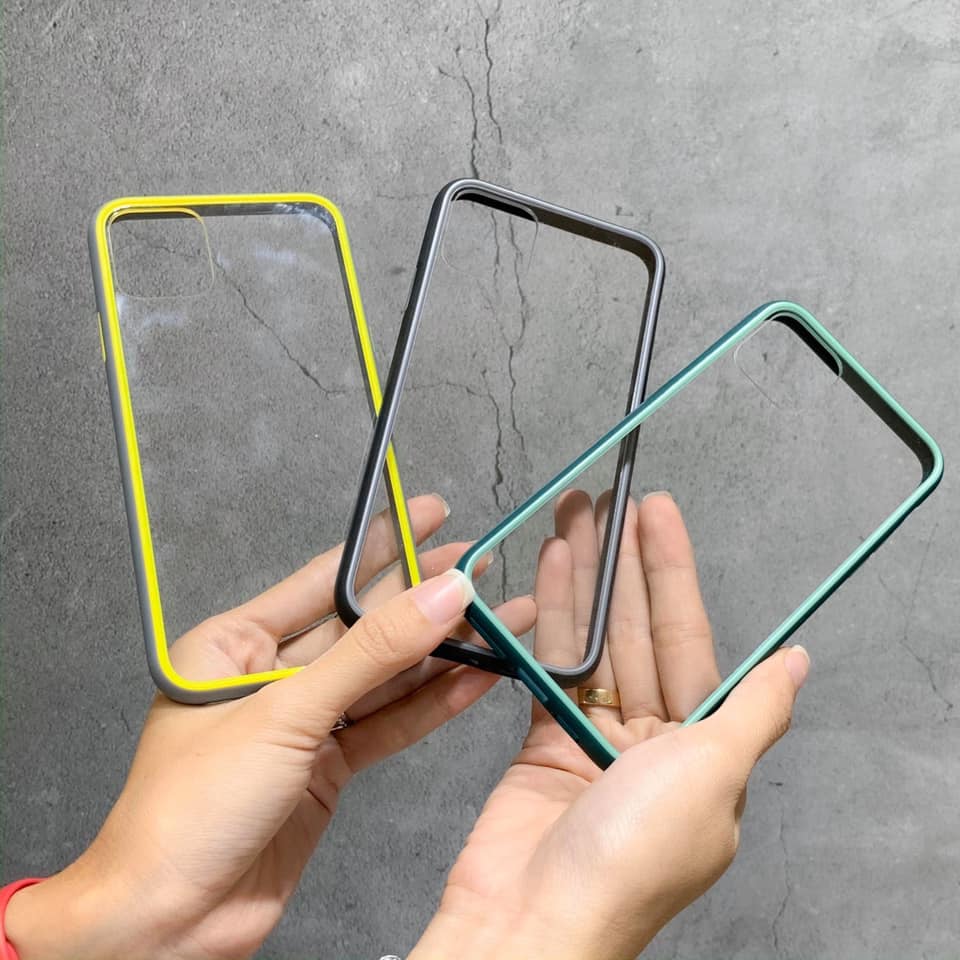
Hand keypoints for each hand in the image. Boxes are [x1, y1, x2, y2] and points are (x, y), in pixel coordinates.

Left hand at [7, 494, 534, 959]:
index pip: (325, 579)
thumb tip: (440, 594)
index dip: (383, 546)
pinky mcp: (327, 769)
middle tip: (482, 569)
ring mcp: (303, 725)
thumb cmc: (187, 812)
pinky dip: (431, 705)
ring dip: (441, 655)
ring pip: (384, 679)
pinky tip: (475, 681)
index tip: (431, 516)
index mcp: (235, 644)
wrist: (168, 925)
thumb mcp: (286, 715)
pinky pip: (388, 725)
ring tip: (499, 623)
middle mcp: (271, 677)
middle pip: (363, 628)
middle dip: (423, 599)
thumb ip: (371, 654)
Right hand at [413, 491, 809, 959]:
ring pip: (593, 642)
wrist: (530, 918)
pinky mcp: (543, 741)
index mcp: (703, 751)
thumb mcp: (710, 775)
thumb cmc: (627, 859)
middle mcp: (653, 742)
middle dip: (624, 564)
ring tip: (571, 516)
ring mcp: (595, 739)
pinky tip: (548, 571)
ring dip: (583, 579)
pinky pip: (550, 667)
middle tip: (607, 498)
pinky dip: (548, 619)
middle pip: (639, 632)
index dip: (673, 573)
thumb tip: (797, 663)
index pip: (692, 641)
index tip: (657, 515)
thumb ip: (753, 711)